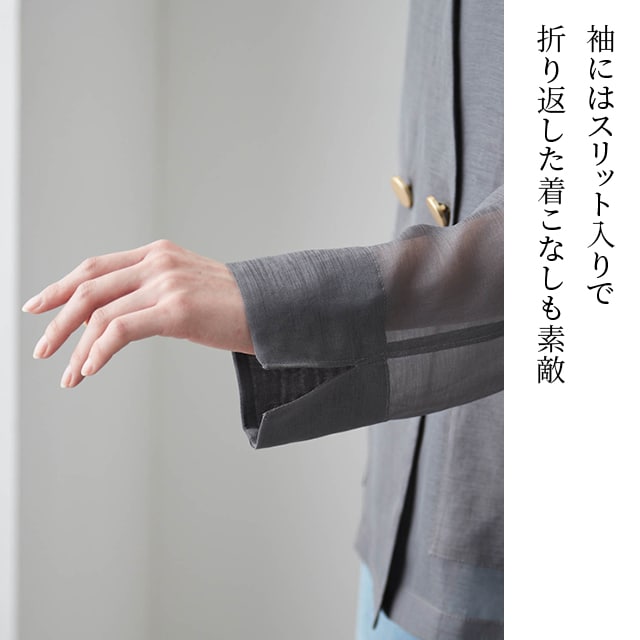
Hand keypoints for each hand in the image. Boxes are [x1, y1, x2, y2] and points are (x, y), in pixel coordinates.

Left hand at [22, 239, 253, 387]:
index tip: (38, 306)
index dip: (61, 287)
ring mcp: (167, 284)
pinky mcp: (177, 310)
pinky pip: (121, 330)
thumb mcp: (188, 288)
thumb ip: (153, 291)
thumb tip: (117, 319)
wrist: (274, 309)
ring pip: (101, 314)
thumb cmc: (235, 306)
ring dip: (78, 349)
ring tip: (69, 375)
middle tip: (43, 349)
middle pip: (89, 288)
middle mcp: (157, 263)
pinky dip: (99, 351)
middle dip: (58, 321)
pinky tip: (91, 369)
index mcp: (156, 254)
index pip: (94, 268)